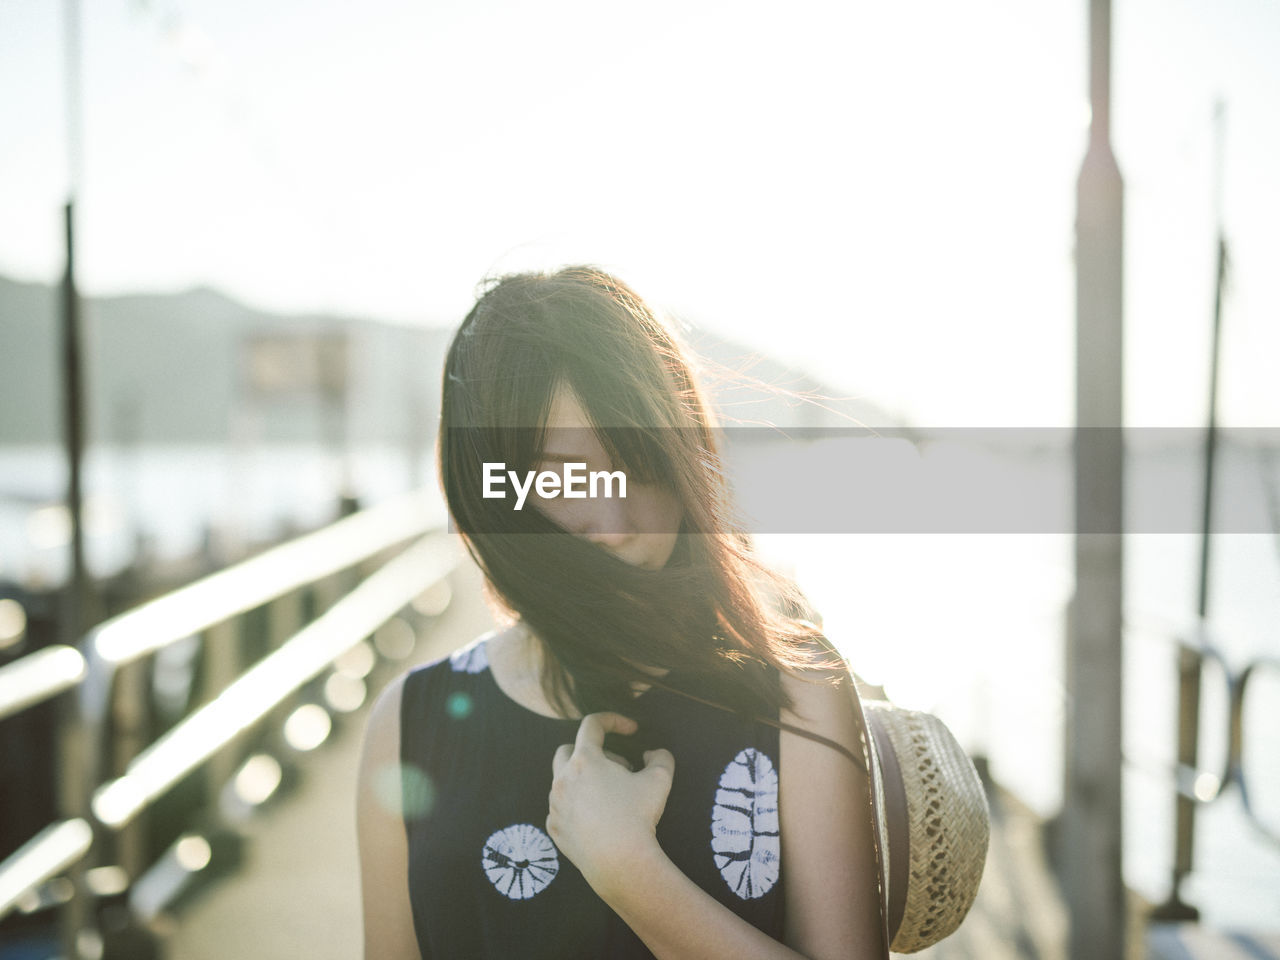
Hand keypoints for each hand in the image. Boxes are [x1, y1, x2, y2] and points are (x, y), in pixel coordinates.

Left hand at [546, 712, 674, 895]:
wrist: (619, 863)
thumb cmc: (638, 817)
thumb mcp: (660, 779)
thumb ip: (660, 757)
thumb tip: (651, 754)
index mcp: (585, 760)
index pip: (592, 725)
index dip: (613, 720)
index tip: (630, 729)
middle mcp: (563, 779)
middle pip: (568, 750)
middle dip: (591, 751)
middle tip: (618, 767)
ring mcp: (555, 804)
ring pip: (563, 781)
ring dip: (584, 781)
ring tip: (611, 796)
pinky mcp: (554, 828)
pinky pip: (562, 808)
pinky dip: (577, 806)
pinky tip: (597, 818)